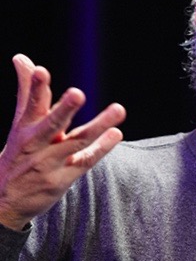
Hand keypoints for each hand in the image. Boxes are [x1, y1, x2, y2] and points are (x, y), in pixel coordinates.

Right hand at [0, 54, 125, 230]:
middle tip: (77, 94)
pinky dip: (101, 147)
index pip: (29, 105)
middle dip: (64, 109)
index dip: (34, 88)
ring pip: (77, 141)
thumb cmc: (19, 155)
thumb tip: (22, 58)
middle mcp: (37, 145)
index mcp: (24, 129)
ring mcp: (51, 162)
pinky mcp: (64, 178)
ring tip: (118, 109)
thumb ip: (28, 92)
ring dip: (98, 125)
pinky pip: (86, 160)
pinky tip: (116, 133)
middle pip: (51, 124)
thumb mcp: (20, 125)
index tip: (40, 71)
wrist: (4, 203)